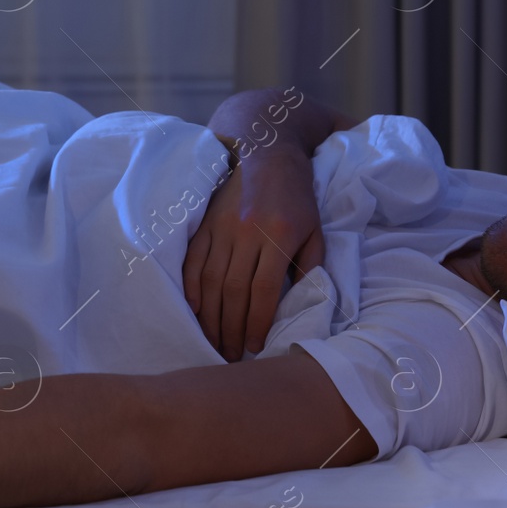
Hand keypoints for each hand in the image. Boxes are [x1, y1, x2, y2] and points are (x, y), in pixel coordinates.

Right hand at [183, 148, 324, 359]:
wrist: (266, 152)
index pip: (263, 290)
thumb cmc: (296, 196)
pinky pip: (193, 261)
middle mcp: (246, 233)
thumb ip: (310, 266)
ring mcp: (221, 228)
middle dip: (231, 328)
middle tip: (231, 355)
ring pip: (210, 281)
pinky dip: (191, 289)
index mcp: (277, 236)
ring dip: (211, 317)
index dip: (257, 322)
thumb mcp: (315, 229)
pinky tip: (195, 312)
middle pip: (234, 291)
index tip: (255, 346)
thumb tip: (300, 303)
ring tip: (214, 342)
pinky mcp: (205, 224)